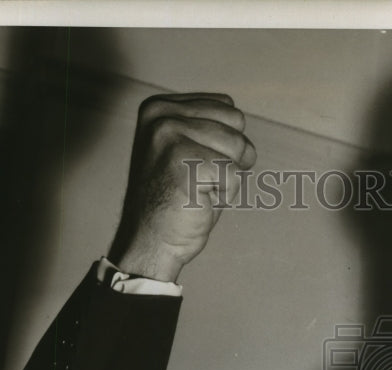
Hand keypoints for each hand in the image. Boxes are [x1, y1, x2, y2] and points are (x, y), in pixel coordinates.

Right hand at [107, 92, 255, 282]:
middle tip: (199, 179)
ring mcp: (170, 137)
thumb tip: (235, 112)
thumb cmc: (177, 199)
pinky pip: (236, 175)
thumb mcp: (187, 148)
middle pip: (237, 123)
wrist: (152, 240)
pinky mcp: (185, 164)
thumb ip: (204, 124)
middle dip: (231, 157)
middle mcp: (161, 115)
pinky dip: (227, 195)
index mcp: (160, 106)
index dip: (225, 142)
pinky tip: (199, 201)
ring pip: (239, 147)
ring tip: (198, 188)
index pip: (228, 107)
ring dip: (227, 177)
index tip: (195, 163)